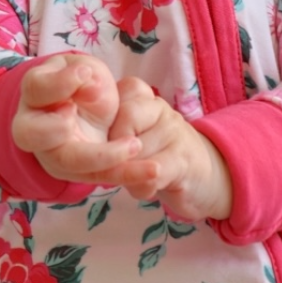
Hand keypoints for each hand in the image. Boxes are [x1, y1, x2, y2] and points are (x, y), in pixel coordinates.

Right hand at [11, 54, 140, 183]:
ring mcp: (54, 155)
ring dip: (105, 159)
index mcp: (35, 95)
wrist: (93, 109)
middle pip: (34, 136)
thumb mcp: (84, 68)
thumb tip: (83, 80)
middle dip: (55, 131)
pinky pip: (100, 176)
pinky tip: (151, 169)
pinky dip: (127, 173)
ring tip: (136, 145)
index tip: (82, 75)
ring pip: (71, 163)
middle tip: (75, 121)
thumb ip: (82, 74)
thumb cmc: (84, 82)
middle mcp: (35, 129)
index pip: (36, 89)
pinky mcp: (80, 172)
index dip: (56, 85)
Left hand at [105, 78, 232, 221]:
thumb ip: (110, 130)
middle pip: (125, 118)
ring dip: (128, 173)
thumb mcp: (133, 136)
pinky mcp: (184, 160)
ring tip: (134, 181)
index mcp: (144, 99)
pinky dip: (142, 186)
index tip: (97, 139)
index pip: (118, 92)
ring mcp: (174, 132)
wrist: (207, 176)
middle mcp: (160, 109)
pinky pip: (152, 171)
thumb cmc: (158, 156)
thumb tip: (74, 135)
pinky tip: (146, 190)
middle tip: (115, 166)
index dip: (104, 118)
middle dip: (114, 148)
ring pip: (137, 148)